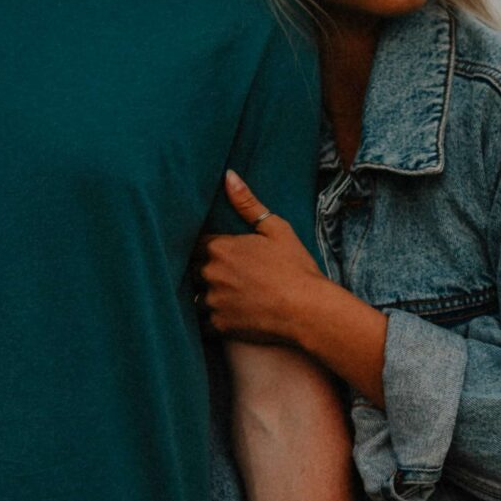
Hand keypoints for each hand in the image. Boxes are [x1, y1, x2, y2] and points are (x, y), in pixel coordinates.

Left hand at [201, 171, 326, 345]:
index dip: (209, 249)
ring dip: (207, 296)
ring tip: (228, 298)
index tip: (221, 255)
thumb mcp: (275, 229)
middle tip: (227, 276)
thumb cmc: (295, 267)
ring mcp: (212, 301)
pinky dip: (211, 320)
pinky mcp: (218, 325)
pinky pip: (203, 323)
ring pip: (196, 297)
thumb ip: (248, 203)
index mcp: (220, 248)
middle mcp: (210, 273)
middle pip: (193, 270)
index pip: (199, 245)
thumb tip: (229, 176)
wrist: (307, 310)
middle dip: (205, 272)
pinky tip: (227, 317)